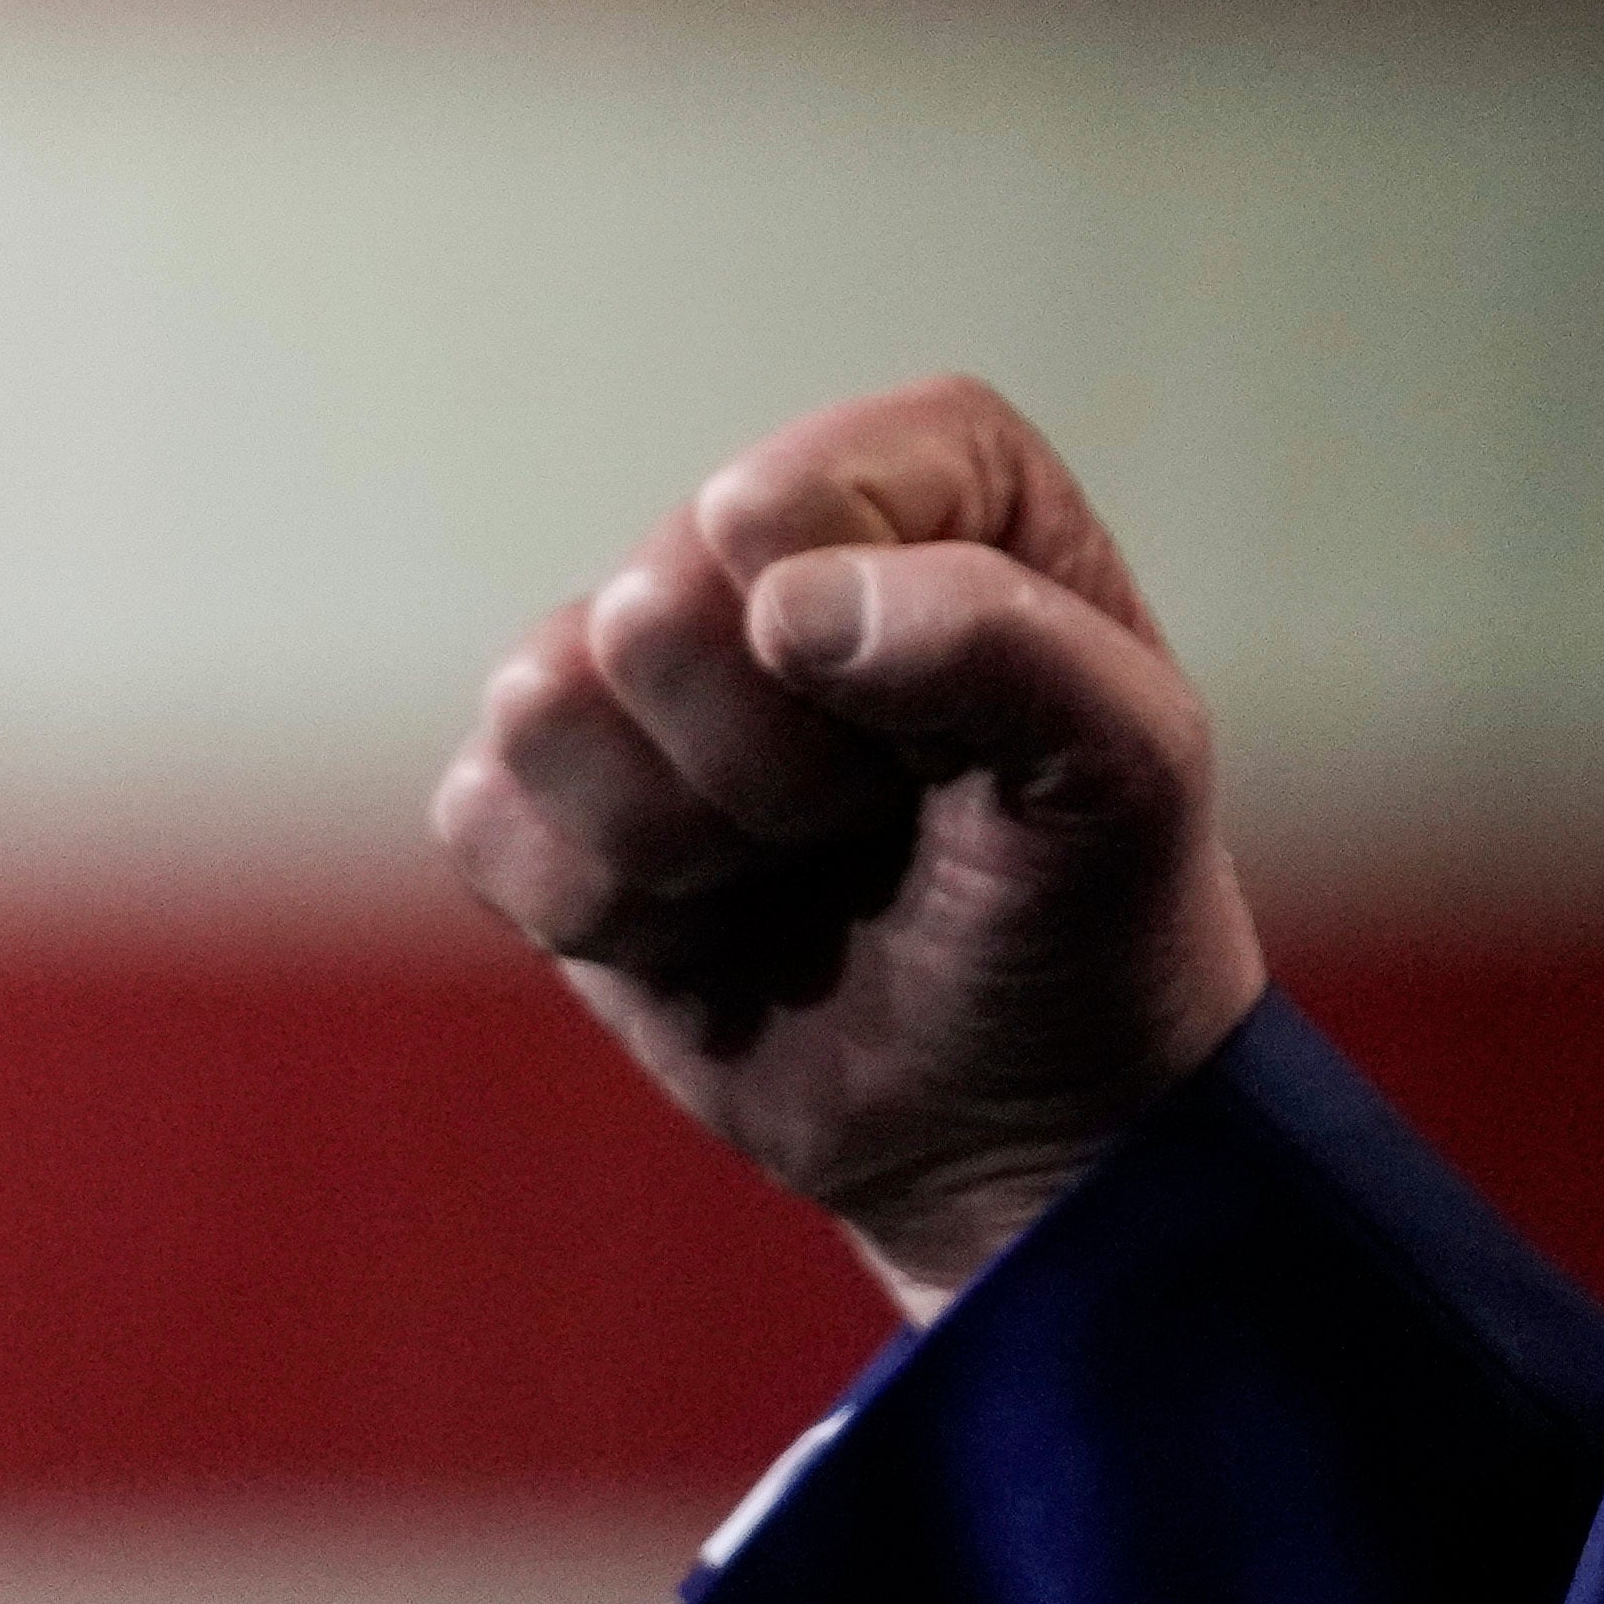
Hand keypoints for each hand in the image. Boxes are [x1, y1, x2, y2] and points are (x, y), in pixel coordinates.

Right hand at [429, 376, 1267, 1318]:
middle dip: (767, 773)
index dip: (836, 647)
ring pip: (542, 706)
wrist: (1021, 1124)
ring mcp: (639, 672)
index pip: (780, 501)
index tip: (932, 748)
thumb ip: (1003, 643)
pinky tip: (707, 929)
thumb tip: (785, 603)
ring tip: (790, 874)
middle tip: (870, 827)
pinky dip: (600, 911)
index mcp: (922, 479)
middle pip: (651, 614)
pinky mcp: (546, 795)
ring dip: (680, 846)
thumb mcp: (1125, 773)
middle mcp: (763, 546)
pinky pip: (478, 817)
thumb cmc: (1092, 915)